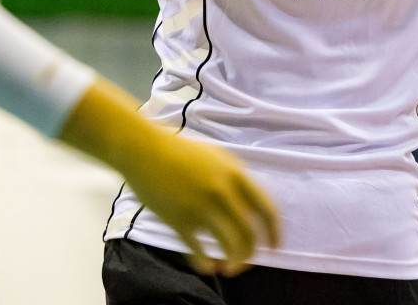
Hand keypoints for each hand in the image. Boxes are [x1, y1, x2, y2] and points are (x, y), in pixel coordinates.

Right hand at [58, 80, 277, 274]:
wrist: (143, 149)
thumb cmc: (179, 151)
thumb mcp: (216, 157)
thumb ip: (235, 178)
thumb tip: (250, 204)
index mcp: (236, 174)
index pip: (267, 210)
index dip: (275, 232)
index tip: (275, 247)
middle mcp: (222, 192)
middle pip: (249, 235)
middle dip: (250, 255)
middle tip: (245, 263)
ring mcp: (201, 207)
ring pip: (229, 246)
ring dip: (233, 264)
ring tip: (227, 269)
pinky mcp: (179, 220)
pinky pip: (199, 252)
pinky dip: (206, 264)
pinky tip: (206, 266)